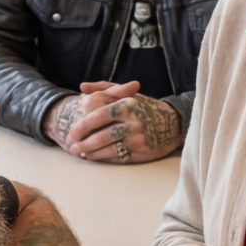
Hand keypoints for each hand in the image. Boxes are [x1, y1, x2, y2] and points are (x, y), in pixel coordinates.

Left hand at [46, 82, 182, 163]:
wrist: (173, 123)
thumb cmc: (144, 107)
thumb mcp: (126, 93)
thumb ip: (104, 88)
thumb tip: (82, 86)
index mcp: (127, 105)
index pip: (99, 116)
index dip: (83, 126)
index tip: (72, 132)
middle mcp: (132, 122)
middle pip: (102, 136)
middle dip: (84, 144)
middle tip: (72, 148)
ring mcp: (137, 139)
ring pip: (108, 149)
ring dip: (92, 153)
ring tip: (81, 153)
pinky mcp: (142, 153)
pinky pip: (119, 158)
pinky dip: (105, 158)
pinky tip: (96, 157)